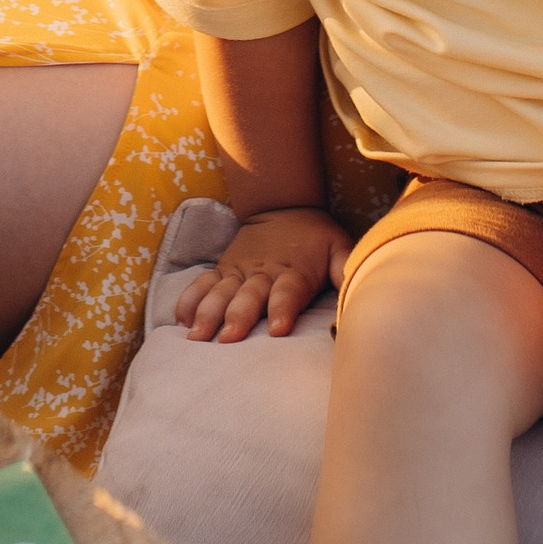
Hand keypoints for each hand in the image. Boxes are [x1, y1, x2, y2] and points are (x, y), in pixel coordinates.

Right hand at [173, 207, 346, 343]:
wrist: (283, 204)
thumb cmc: (316, 238)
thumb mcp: (340, 249)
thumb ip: (347, 273)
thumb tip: (361, 300)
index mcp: (293, 271)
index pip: (288, 292)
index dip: (284, 309)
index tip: (279, 330)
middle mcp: (263, 272)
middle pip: (249, 296)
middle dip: (238, 317)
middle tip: (227, 339)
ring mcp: (239, 270)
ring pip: (221, 292)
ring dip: (208, 313)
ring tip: (197, 336)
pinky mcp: (224, 269)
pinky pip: (203, 284)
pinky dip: (191, 300)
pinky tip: (181, 320)